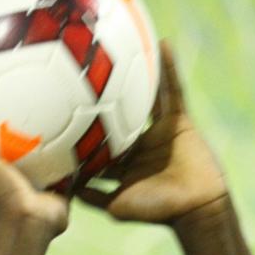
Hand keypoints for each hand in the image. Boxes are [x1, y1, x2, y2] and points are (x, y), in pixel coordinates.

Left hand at [77, 40, 227, 223]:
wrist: (195, 208)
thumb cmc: (156, 210)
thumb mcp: (116, 206)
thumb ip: (92, 197)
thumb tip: (62, 189)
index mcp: (122, 164)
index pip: (97, 144)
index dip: (81, 130)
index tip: (60, 112)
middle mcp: (137, 145)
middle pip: (115, 116)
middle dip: (100, 98)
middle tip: (81, 70)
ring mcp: (157, 131)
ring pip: (142, 99)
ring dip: (134, 75)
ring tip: (119, 48)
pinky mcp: (179, 122)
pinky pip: (174, 91)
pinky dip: (169, 69)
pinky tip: (162, 44)